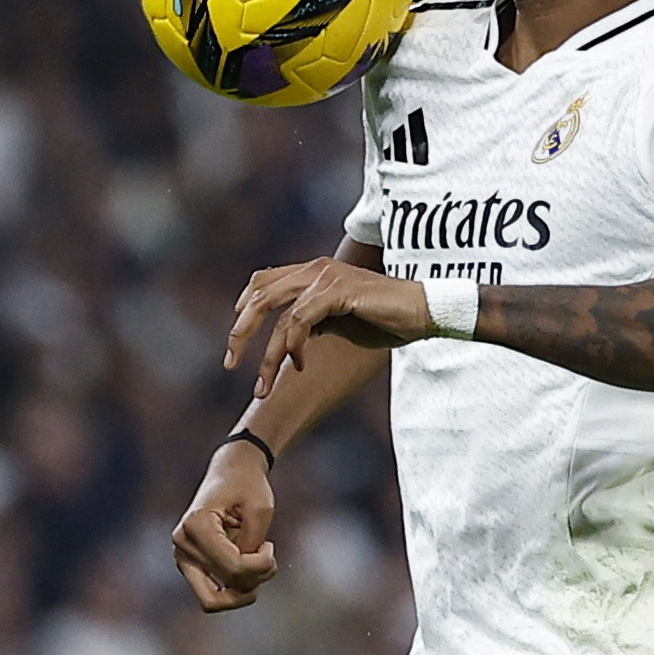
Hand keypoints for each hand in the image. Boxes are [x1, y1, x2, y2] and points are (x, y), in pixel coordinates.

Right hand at [172, 440, 278, 611]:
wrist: (231, 471)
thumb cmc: (247, 485)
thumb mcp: (261, 509)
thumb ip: (253, 545)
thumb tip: (243, 577)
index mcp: (196, 524)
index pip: (232, 567)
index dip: (261, 565)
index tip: (270, 544)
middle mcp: (183, 543)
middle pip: (224, 585)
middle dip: (254, 578)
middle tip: (267, 555)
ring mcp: (182, 556)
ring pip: (212, 600)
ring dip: (243, 591)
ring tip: (258, 565)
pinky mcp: (189, 564)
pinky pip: (210, 594)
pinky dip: (233, 590)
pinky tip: (249, 569)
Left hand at [224, 257, 430, 395]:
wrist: (423, 312)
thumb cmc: (388, 318)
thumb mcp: (342, 320)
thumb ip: (316, 320)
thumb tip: (293, 336)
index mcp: (316, 271)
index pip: (265, 279)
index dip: (245, 304)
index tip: (237, 336)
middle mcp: (317, 268)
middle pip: (260, 293)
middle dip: (241, 331)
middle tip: (230, 362)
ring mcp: (326, 277)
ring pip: (277, 313)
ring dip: (266, 354)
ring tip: (263, 385)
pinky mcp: (338, 291)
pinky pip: (300, 320)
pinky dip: (293, 346)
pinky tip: (299, 365)